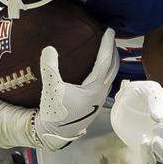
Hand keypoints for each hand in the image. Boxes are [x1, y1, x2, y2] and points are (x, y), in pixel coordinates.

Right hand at [31, 28, 117, 149]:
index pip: (105, 61)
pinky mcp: (94, 104)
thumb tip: (48, 48)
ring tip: (108, 51)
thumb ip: (49, 68)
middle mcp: (101, 93)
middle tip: (111, 37)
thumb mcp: (51, 89)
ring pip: (110, 76)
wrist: (55, 133)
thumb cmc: (55, 112)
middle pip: (113, 68)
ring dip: (111, 63)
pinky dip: (105, 72)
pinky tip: (98, 70)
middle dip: (113, 52)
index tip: (110, 31)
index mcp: (95, 88)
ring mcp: (100, 100)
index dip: (107, 45)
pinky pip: (105, 82)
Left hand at [110, 79, 162, 163]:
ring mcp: (158, 144)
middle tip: (156, 127)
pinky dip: (148, 155)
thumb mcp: (149, 91)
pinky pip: (151, 162)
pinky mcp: (144, 151)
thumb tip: (158, 119)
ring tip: (153, 140)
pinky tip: (143, 142)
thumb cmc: (140, 94)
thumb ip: (155, 102)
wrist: (121, 103)